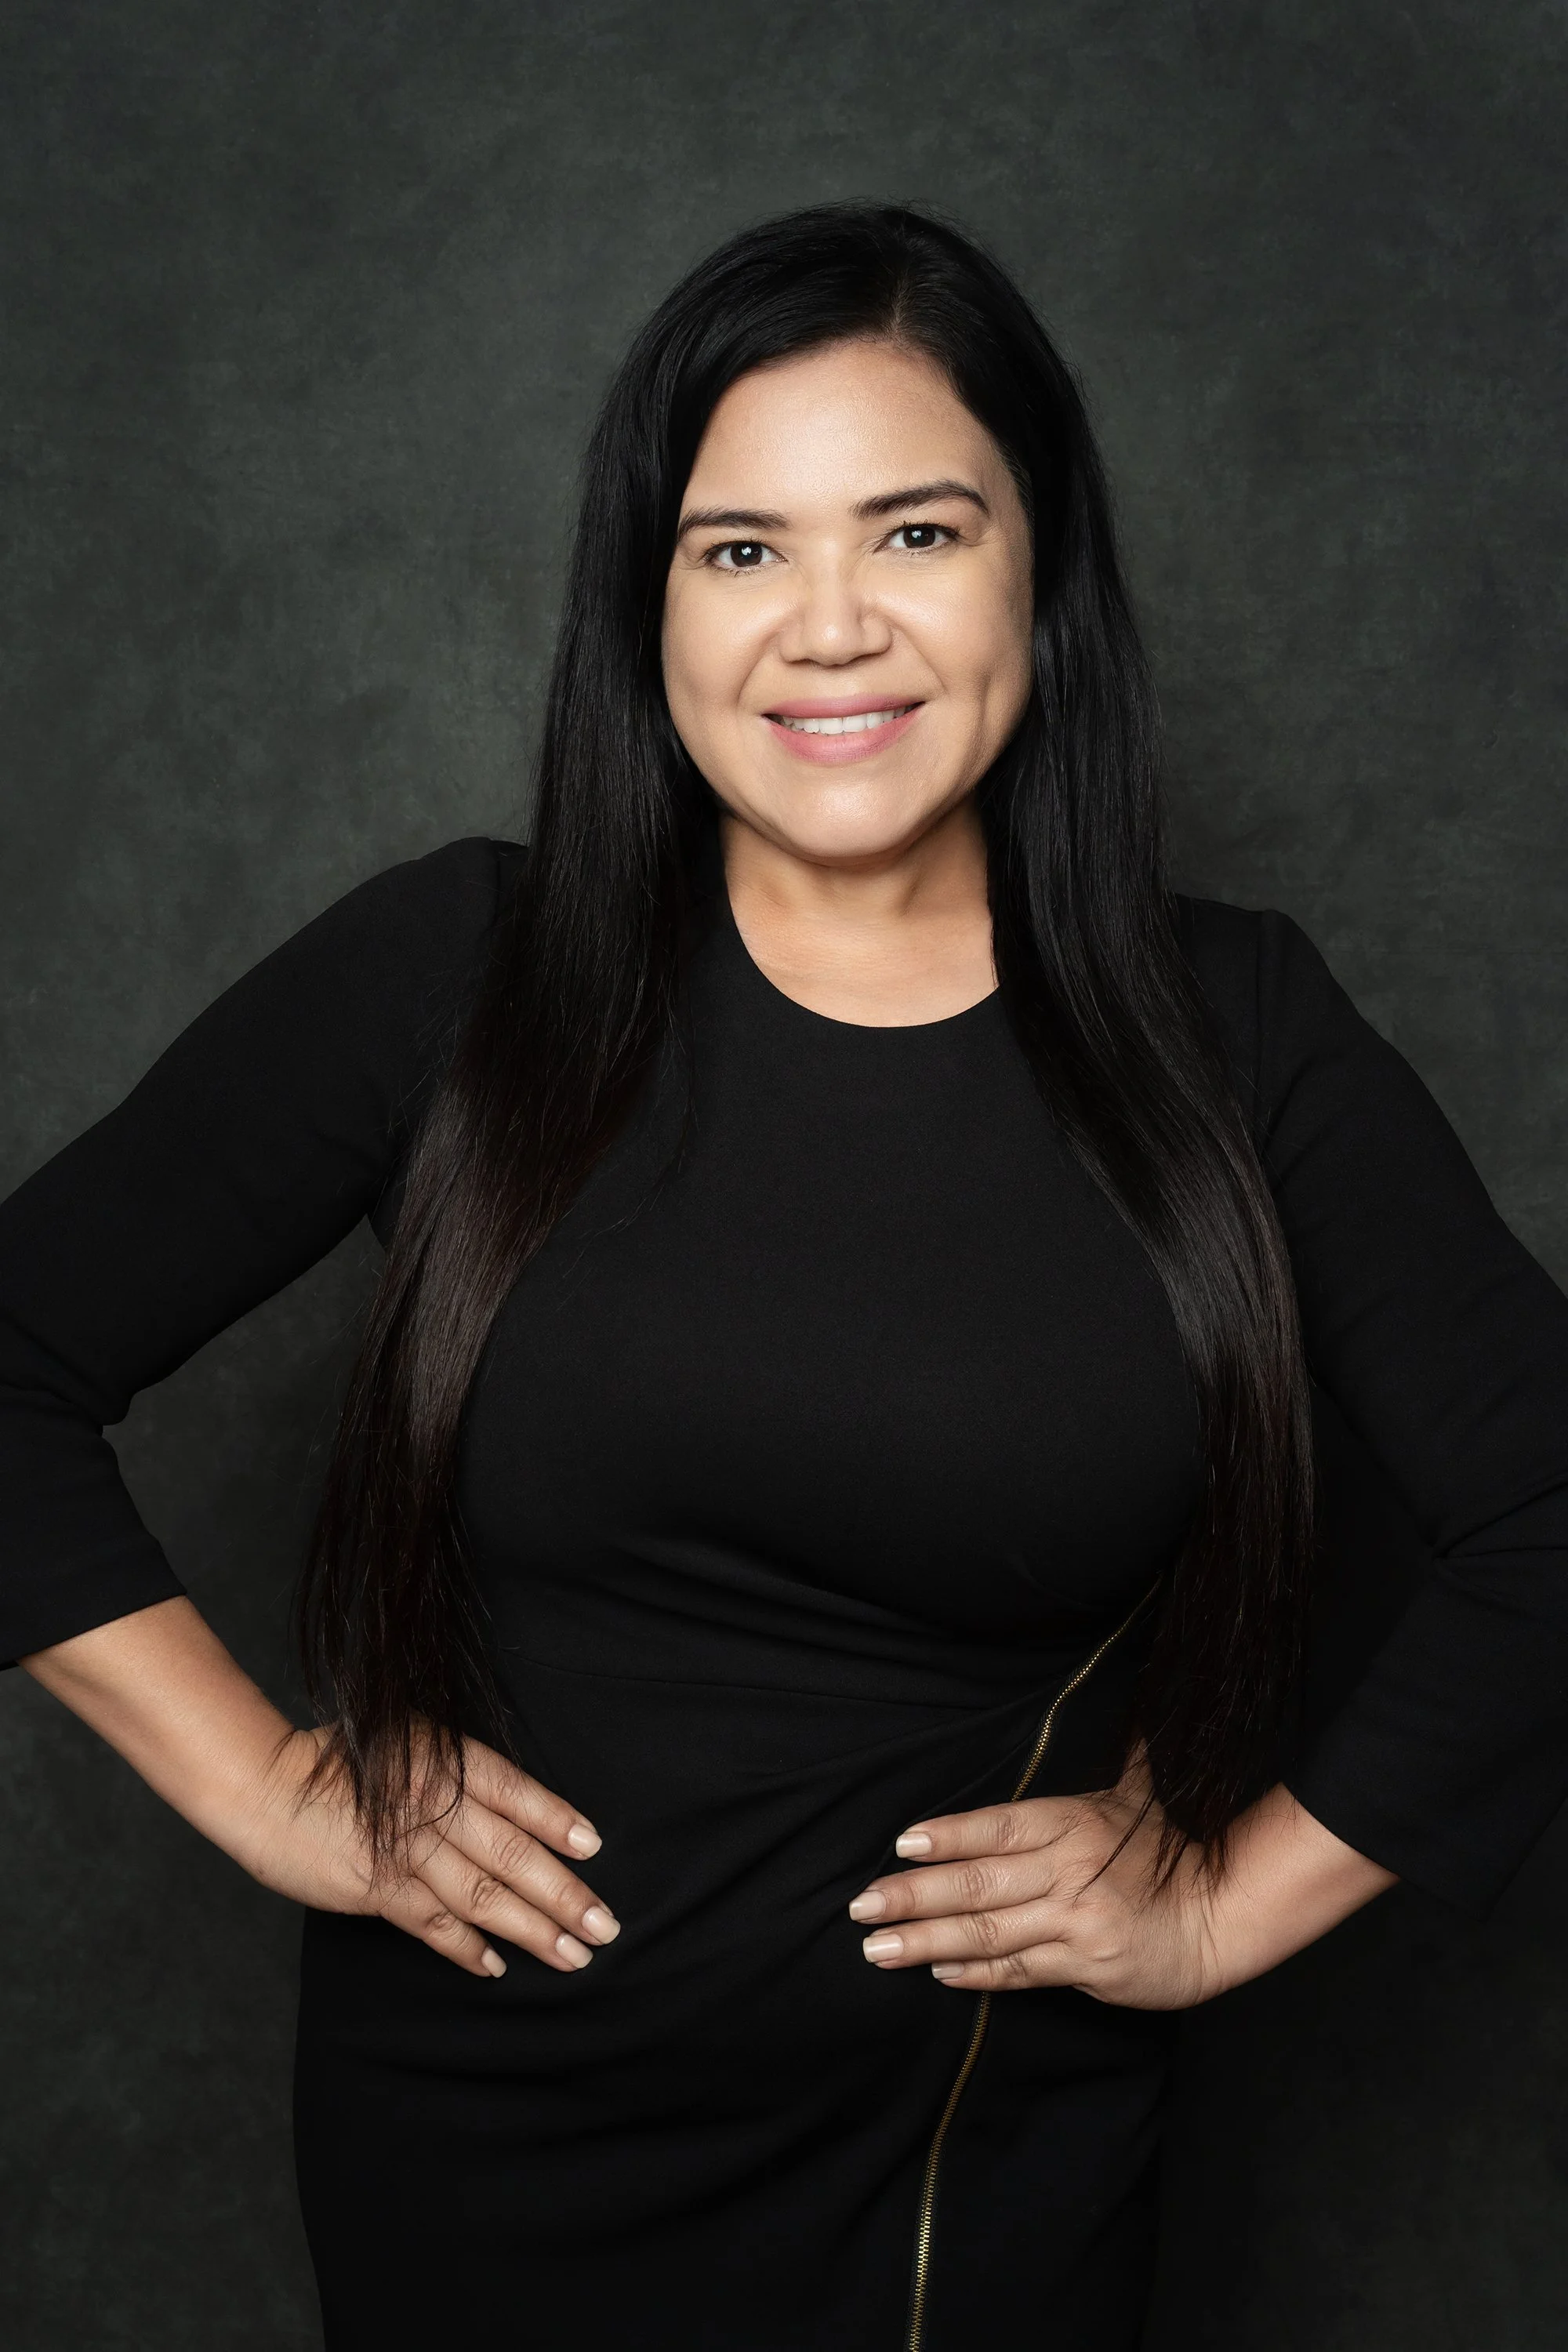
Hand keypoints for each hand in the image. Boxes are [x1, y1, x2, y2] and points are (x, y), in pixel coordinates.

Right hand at [239, 1725, 619, 1980]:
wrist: (265, 1785)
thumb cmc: (340, 1758)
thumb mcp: (408, 1740)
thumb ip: (458, 1771)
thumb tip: (518, 1809)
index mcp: (444, 1759)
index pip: (515, 1792)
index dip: (557, 1820)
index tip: (594, 1848)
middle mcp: (432, 1803)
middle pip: (512, 1852)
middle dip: (563, 1893)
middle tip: (605, 1926)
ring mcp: (406, 1849)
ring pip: (482, 1895)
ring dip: (532, 1929)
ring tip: (573, 1955)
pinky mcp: (377, 1889)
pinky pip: (433, 1924)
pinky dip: (466, 1948)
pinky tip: (497, 1965)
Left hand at [848, 1778, 1395, 2008]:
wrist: (1223, 1918)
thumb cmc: (1172, 1850)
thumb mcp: (1144, 1796)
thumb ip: (1126, 1755)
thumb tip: (1135, 1698)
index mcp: (1074, 1823)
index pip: (998, 1826)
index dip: (949, 1834)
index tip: (902, 1842)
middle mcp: (1070, 1872)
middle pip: (977, 1884)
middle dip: (913, 1895)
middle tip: (861, 1904)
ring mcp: (1076, 1923)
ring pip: (987, 1933)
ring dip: (926, 1941)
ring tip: (877, 1947)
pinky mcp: (1085, 1967)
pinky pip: (1019, 1972)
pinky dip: (976, 1974)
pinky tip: (936, 1972)